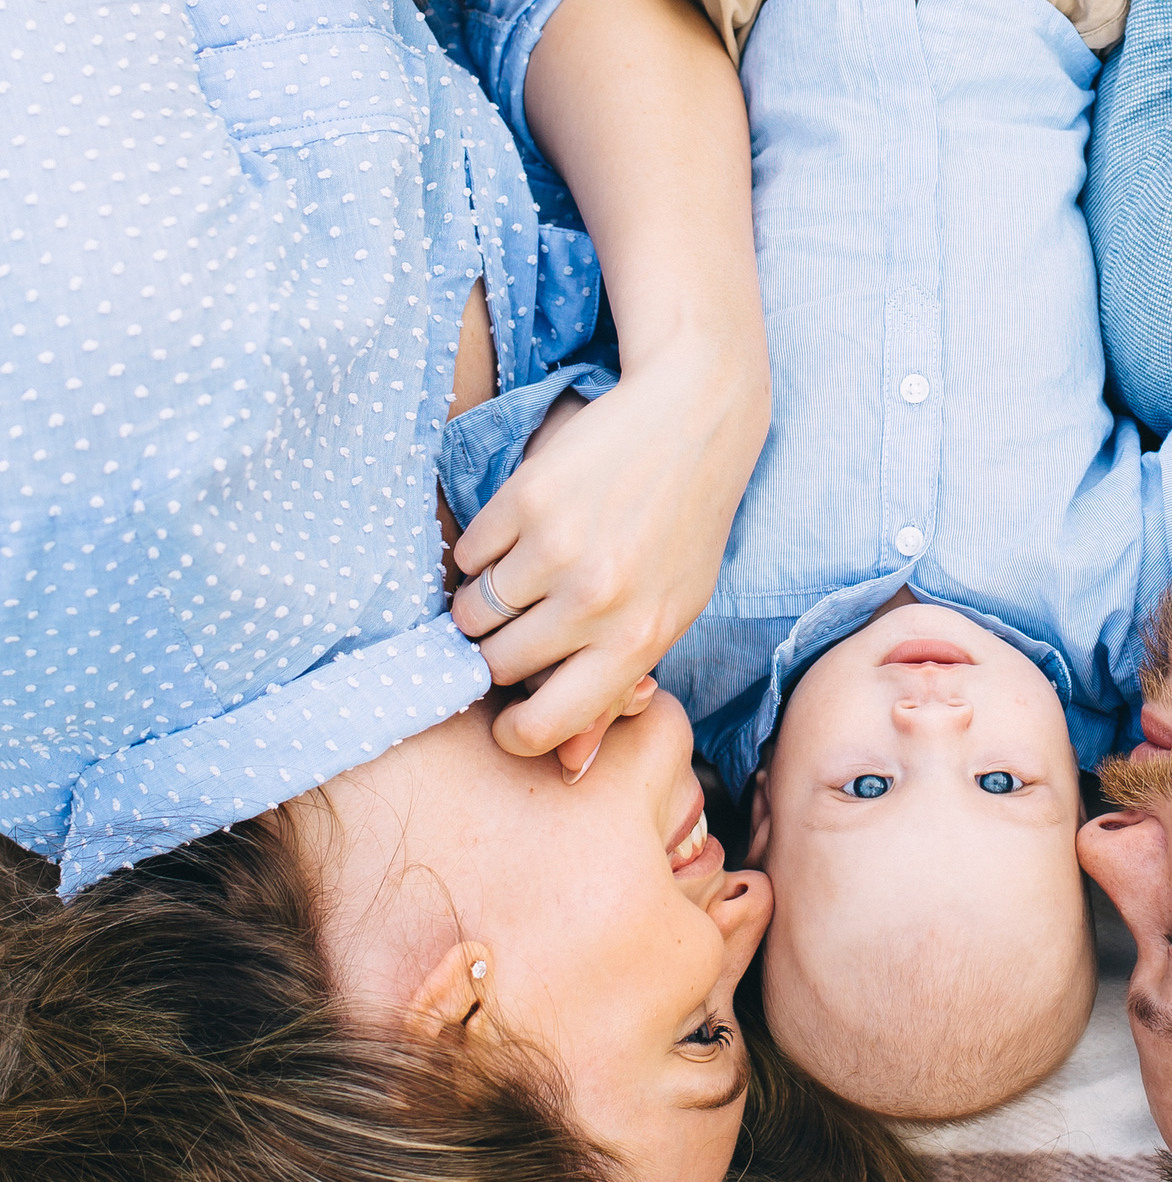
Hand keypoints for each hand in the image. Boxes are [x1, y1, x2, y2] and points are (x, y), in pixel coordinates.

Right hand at [448, 348, 763, 776]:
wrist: (694, 418)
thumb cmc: (683, 528)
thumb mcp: (671, 611)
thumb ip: (617, 682)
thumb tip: (569, 762)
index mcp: (640, 641)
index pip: (547, 726)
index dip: (517, 733)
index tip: (510, 719)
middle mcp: (598, 603)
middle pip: (497, 665)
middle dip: (500, 651)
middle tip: (529, 618)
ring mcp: (558, 551)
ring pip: (472, 613)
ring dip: (483, 600)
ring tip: (526, 571)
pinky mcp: (525, 501)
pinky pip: (468, 555)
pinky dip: (483, 551)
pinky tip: (524, 530)